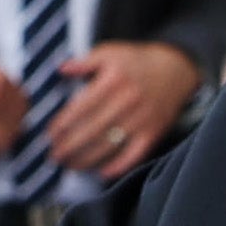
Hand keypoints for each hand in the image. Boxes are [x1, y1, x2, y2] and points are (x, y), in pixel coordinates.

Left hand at [45, 37, 202, 183]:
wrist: (175, 69)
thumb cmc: (136, 61)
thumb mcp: (110, 52)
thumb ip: (84, 61)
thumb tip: (60, 69)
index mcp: (113, 81)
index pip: (81, 107)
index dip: (63, 124)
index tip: (50, 134)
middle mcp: (127, 101)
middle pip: (92, 130)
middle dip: (70, 146)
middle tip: (55, 155)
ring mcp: (141, 119)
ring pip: (109, 145)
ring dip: (87, 159)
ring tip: (70, 165)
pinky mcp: (153, 133)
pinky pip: (133, 155)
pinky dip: (117, 166)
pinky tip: (101, 172)